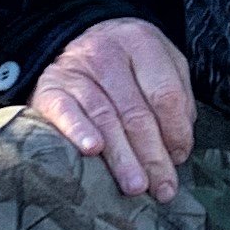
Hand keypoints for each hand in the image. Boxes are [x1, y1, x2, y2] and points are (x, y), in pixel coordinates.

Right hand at [33, 17, 197, 203]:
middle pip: (136, 112)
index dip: (176, 131)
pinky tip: (92, 150)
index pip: (166, 94)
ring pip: (105, 117)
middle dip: (152, 155)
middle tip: (162, 188)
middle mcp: (108, 52)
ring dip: (122, 156)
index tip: (179, 158)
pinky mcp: (50, 87)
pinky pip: (65, 111)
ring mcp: (77, 68)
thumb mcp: (159, 64)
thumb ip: (177, 99)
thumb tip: (177, 148)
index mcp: (142, 42)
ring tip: (136, 186)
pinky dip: (79, 130)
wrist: (74, 42)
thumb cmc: (127, 64)